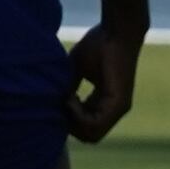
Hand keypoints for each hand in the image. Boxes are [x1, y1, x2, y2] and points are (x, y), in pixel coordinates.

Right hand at [66, 10, 144, 143]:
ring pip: (90, 135)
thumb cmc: (97, 45)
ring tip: (66, 97)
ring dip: (71, 120)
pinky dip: (77, 115)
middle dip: (67, 124)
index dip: (66, 119)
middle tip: (60, 102)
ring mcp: (118, 108)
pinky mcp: (119, 104)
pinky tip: (71, 97)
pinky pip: (94, 124)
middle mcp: (112, 110)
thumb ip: (66, 89)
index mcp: (103, 103)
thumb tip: (50, 105)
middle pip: (87, 136)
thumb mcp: (75, 70)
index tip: (58, 100)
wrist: (116, 32)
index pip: (83, 127)